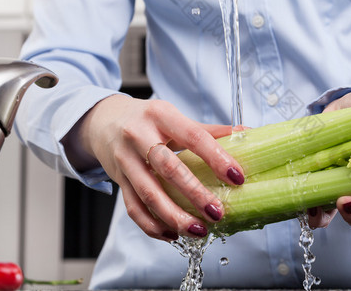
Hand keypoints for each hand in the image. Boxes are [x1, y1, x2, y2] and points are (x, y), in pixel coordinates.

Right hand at [67, 95, 244, 240]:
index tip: (236, 177)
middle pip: (169, 169)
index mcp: (161, 115)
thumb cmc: (146, 119)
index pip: (193, 137)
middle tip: (218, 212)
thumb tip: (246, 135)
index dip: (216, 157)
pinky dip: (153, 225)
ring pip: (149, 194)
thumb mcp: (174, 116)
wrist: (103, 121)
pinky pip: (134, 208)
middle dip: (195, 194)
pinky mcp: (118, 180)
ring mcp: (126, 160)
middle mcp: (139, 136)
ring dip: (175, 216)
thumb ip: (208, 129)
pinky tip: (173, 234)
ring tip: (199, 230)